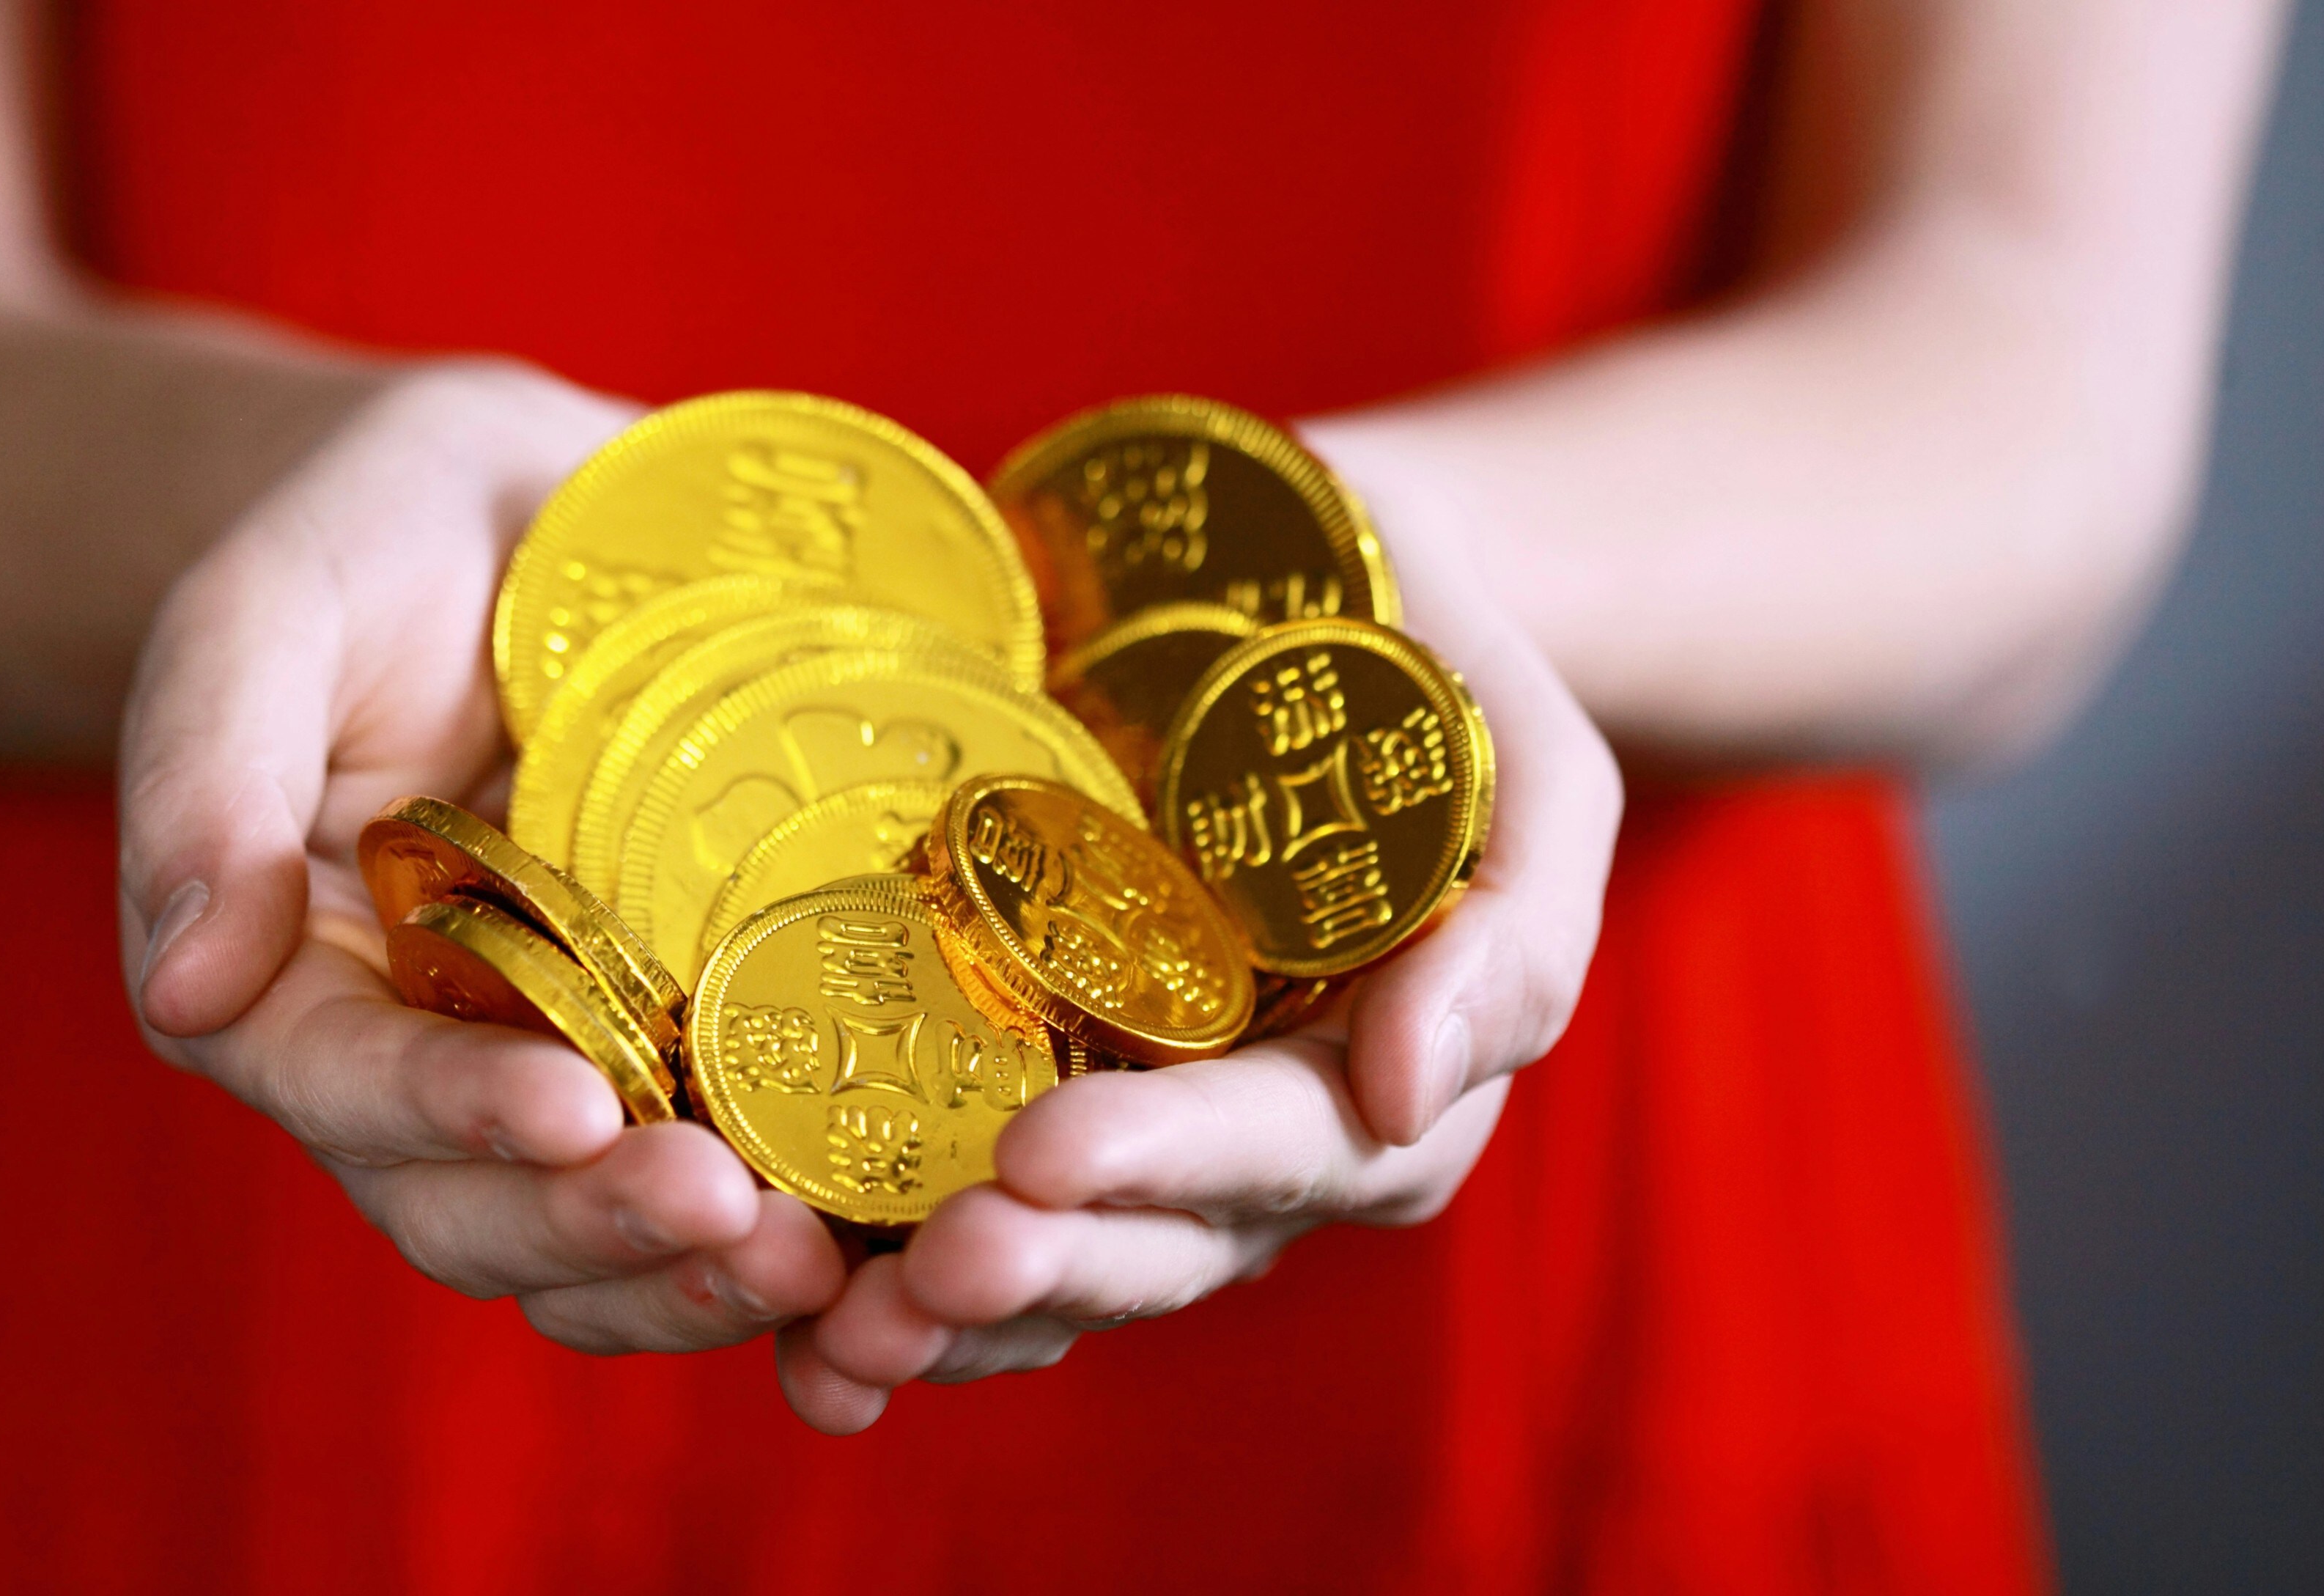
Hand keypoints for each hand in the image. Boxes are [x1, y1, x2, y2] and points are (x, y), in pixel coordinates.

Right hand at [118, 361, 846, 1352]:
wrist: (521, 516)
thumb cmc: (371, 542)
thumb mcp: (266, 610)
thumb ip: (208, 776)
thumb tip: (190, 987)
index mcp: (287, 972)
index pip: (344, 1083)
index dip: (449, 1114)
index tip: (571, 1113)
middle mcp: (410, 1057)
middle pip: (470, 1206)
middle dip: (596, 1228)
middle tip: (733, 1216)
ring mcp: (544, 1071)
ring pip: (583, 1240)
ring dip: (688, 1276)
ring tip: (813, 1265)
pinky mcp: (669, 1055)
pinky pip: (702, 1184)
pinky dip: (770, 1236)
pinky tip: (866, 1242)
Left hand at [777, 420, 1623, 1431]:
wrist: (1314, 601)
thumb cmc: (1434, 667)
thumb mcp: (1528, 765)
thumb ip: (1514, 933)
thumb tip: (1408, 1090)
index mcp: (1382, 1082)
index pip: (1278, 1148)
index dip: (1161, 1162)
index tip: (1038, 1156)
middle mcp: (1258, 1147)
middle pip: (1154, 1245)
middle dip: (1041, 1268)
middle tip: (921, 1270)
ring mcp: (1141, 1136)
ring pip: (1057, 1265)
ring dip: (950, 1319)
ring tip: (837, 1336)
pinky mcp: (1035, 1094)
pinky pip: (968, 1214)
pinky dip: (885, 1283)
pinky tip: (795, 1335)